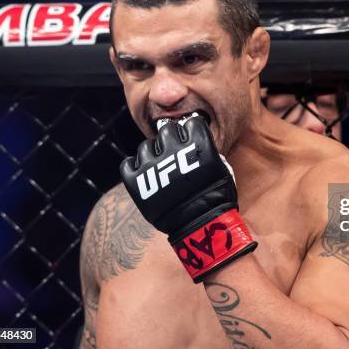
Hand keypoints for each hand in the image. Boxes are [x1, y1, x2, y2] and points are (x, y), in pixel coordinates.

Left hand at [119, 114, 256, 281]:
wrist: (200, 225)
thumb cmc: (215, 196)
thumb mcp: (221, 167)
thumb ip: (206, 150)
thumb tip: (192, 140)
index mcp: (198, 144)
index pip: (191, 122)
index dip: (192, 131)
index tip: (193, 140)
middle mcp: (174, 150)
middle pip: (167, 130)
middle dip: (172, 140)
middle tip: (175, 154)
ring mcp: (152, 165)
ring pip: (145, 147)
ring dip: (152, 155)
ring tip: (159, 169)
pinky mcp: (136, 181)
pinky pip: (128, 165)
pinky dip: (134, 169)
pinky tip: (144, 175)